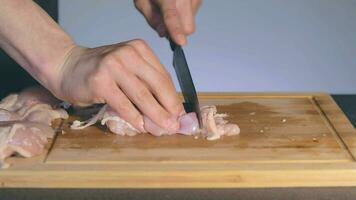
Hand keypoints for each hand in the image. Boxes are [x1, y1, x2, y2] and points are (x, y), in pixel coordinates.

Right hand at [53, 39, 183, 131]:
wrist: (66, 66)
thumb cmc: (100, 71)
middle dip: (169, 107)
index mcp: (139, 49)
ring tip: (164, 129)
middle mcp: (128, 54)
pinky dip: (134, 118)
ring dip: (155, 115)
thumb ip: (145, 84)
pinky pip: (123, 104)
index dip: (173, 97)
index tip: (180, 113)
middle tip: (176, 124)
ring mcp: (113, 65)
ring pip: (142, 95)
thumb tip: (168, 110)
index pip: (163, 76)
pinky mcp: (100, 81)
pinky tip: (141, 127)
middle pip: (157, 85)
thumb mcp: (127, 69)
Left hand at [134, 0, 201, 44]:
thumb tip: (163, 33)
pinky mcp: (199, 0)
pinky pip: (193, 17)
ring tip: (170, 8)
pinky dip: (184, 16)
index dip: (176, 30)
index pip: (172, 16)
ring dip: (180, 22)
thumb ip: (151, 18)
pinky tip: (177, 5)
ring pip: (191, 24)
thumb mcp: (142, 1)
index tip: (180, 42)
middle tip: (165, 21)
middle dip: (177, 31)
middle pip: (187, 28)